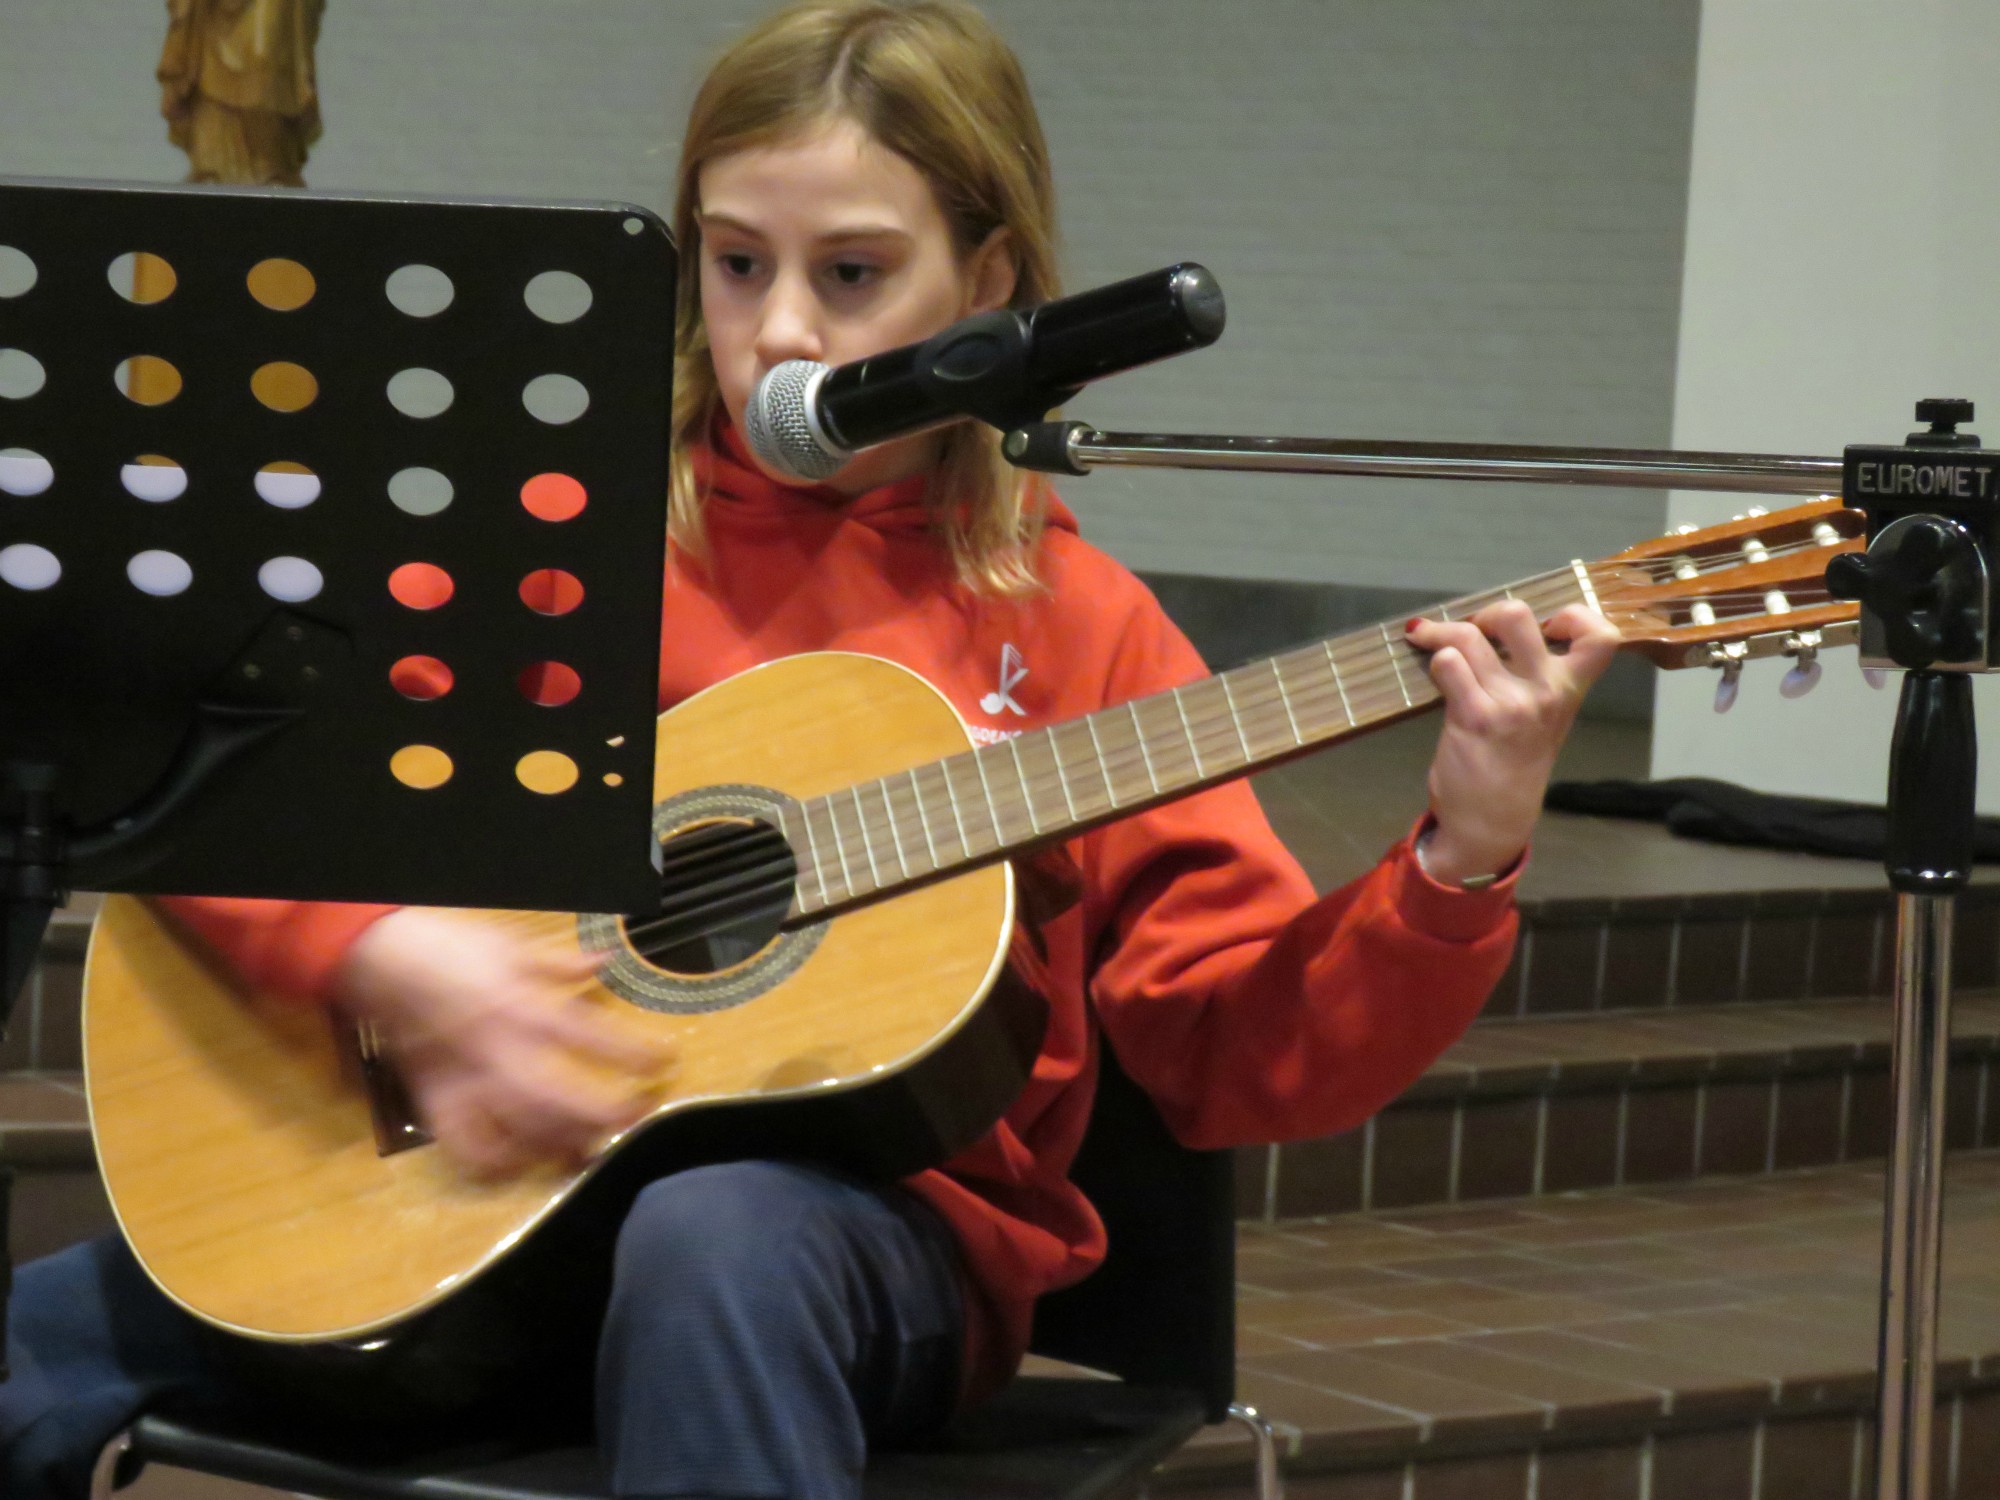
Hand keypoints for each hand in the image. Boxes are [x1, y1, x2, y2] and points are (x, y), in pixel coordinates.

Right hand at [335, 909, 676, 1180]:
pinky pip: (465, 1145)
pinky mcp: (436, 1098)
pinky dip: (495, 1163)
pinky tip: (523, 1164)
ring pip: (520, 1129)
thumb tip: (607, 962)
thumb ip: (562, 962)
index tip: (665, 1064)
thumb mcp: (512, 942)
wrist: (378, 956)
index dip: (635, 1054)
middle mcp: (501, 1050)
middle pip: (562, 1098)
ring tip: (593, 1146)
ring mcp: (467, 1080)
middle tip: (638, 1114)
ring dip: (562, 1143)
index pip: (593, 1037)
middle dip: (606, 1113)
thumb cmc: (450, 944)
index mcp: (525, 1006)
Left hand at [1404, 601, 1621, 883]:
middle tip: (1474, 631)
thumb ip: (1536, 677)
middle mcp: (1545, 693)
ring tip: (1428, 638)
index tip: (1548, 622)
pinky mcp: (1474, 717)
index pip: (1601, 637)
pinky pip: (1448, 664)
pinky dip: (1433, 658)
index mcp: (1568, 691)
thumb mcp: (1542, 720)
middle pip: (1518, 615)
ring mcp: (1510, 704)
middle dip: (1486, 613)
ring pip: (1469, 636)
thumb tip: (1501, 626)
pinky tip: (1428, 665)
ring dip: (1441, 632)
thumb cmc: (1513, 763)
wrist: (1492, 821)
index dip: (1576, 614)